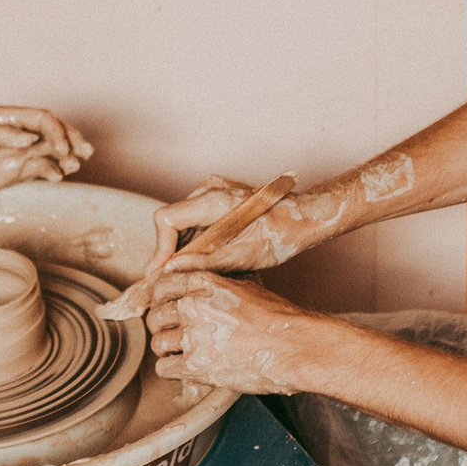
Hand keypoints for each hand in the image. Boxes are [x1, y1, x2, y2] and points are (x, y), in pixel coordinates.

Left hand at [0, 106, 93, 199]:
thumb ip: (1, 136)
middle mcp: (15, 132)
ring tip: (74, 166)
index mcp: (6, 118)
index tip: (61, 149)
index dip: (57, 131)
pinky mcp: (13, 171)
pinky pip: (40, 169)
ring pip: (50, 150)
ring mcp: (16, 152)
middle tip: (84, 154)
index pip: (42, 119)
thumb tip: (31, 140)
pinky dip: (52, 172)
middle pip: (53, 131)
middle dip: (71, 140)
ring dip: (66, 156)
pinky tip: (57, 178)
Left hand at [142, 271, 327, 394]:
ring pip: (158, 343)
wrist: (295, 347)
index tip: (166, 310)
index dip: (161, 300)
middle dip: (162, 326)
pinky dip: (171, 370)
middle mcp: (192, 306)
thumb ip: (212, 282)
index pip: (161, 286)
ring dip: (167, 350)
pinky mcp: (196, 365)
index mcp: (203, 283)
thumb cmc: (277, 318)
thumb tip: (189, 279)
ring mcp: (192, 336)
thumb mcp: (243, 286)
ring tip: (182, 353)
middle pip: (155, 316)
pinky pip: (164, 368)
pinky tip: (185, 368)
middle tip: (174, 335)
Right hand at [150, 176, 317, 276]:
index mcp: (215, 201)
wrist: (306, 216)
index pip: (167, 219)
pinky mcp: (219, 193)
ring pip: (183, 221)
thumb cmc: (281, 236)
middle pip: (173, 221)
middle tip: (175, 277)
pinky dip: (197, 237)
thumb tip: (171, 271)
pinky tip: (210, 254)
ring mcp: (213, 188)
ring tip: (198, 268)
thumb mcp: (244, 257)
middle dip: (171, 250)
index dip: (160, 248)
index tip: (161, 271)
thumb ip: (205, 263)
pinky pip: (196, 217)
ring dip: (185, 245)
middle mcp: (210, 188)